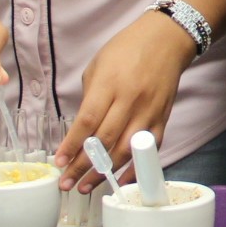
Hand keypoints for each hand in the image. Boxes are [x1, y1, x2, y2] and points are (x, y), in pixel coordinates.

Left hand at [55, 11, 195, 190]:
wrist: (167, 40)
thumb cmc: (127, 49)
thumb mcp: (98, 65)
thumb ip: (90, 97)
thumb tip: (82, 129)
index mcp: (110, 84)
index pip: (88, 121)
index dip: (72, 145)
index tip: (58, 162)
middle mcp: (130, 99)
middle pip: (104, 140)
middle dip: (82, 165)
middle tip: (66, 183)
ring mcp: (149, 111)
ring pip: (126, 149)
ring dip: (105, 172)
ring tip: (86, 186)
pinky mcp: (163, 118)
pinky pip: (149, 148)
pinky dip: (135, 167)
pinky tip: (120, 180)